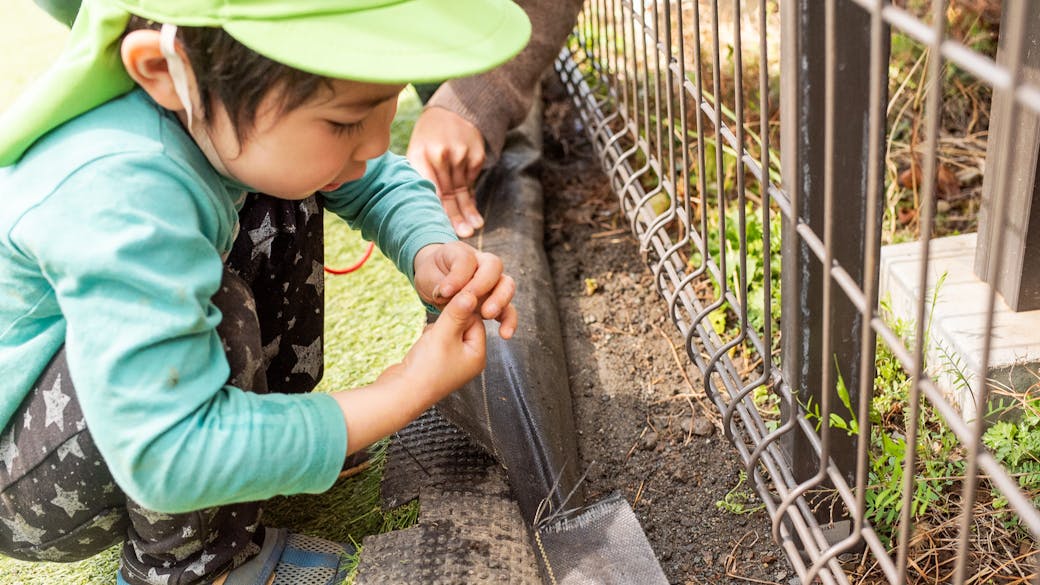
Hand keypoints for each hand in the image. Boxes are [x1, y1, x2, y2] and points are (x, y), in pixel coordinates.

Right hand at [334, 291, 485, 453]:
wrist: (400, 394)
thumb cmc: (425, 368)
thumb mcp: (443, 334)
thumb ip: (457, 312)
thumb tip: (471, 293)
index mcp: (478, 356)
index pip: (476, 321)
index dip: (460, 313)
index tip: (445, 314)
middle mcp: (469, 361)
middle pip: (462, 325)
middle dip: (446, 323)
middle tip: (435, 334)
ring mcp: (453, 363)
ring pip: (447, 331)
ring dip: (436, 331)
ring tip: (427, 345)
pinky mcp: (437, 364)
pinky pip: (437, 341)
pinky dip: (428, 339)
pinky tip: (421, 349)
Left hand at [407, 107, 485, 237]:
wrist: (454, 109)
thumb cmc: (429, 138)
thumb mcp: (418, 151)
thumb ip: (420, 176)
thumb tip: (422, 210)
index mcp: (420, 154)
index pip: (428, 188)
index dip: (435, 210)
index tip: (439, 228)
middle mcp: (441, 154)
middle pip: (448, 192)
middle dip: (456, 216)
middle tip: (462, 235)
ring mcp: (461, 154)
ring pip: (463, 190)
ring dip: (468, 212)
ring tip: (473, 229)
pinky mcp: (476, 155)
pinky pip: (472, 181)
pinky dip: (470, 196)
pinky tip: (473, 213)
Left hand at [413, 242, 517, 338]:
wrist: (437, 282)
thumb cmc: (433, 276)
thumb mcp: (428, 277)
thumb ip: (440, 284)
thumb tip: (449, 294)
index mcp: (463, 253)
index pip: (466, 260)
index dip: (457, 276)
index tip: (444, 292)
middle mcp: (483, 263)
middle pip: (494, 266)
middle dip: (483, 284)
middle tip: (470, 300)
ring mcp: (493, 281)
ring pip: (506, 285)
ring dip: (500, 300)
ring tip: (487, 315)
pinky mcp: (496, 300)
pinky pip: (508, 308)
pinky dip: (509, 320)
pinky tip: (505, 334)